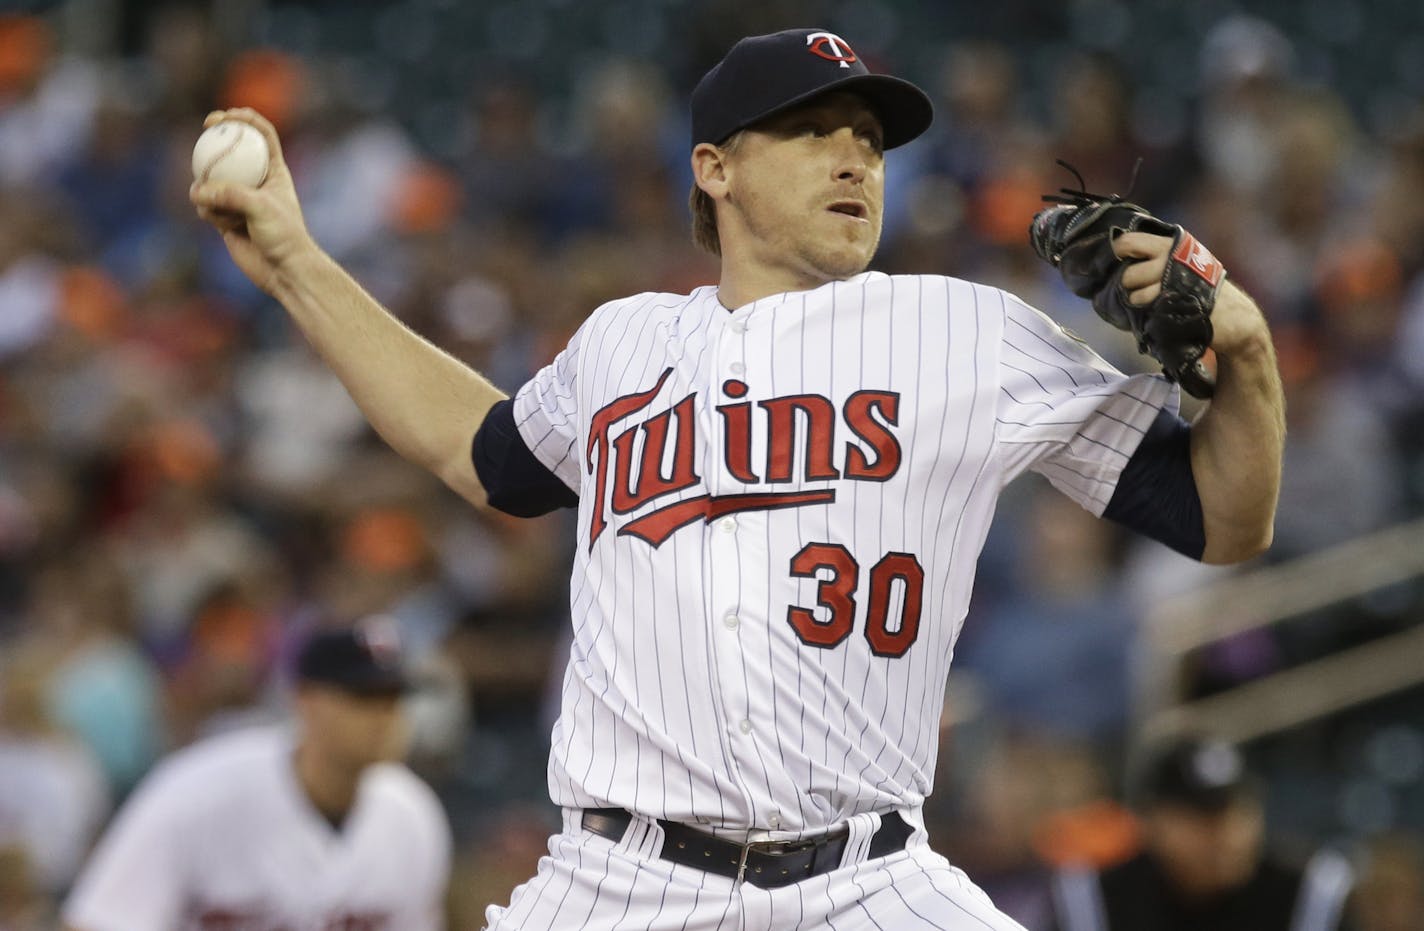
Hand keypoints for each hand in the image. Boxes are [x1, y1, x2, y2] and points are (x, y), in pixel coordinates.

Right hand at [189, 108, 316, 294]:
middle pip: (232, 150)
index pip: (261, 135)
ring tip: (223, 209)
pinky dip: (209, 212)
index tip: (226, 116)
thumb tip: (197, 190)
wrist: (283, 270)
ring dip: (210, 190)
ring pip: (212, 181)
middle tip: (205, 128)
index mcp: (274, 171)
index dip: (244, 119)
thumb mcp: (260, 208)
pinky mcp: (226, 217)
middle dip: (216, 137)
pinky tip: (223, 226)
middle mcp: (256, 181)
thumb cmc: (283, 236)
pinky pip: (206, 206)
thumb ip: (229, 195)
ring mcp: (239, 199)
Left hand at [1113, 231, 1268, 358]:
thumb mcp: (1184, 262)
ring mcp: (1175, 283)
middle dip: (1128, 286)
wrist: (1235, 316)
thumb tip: (1117, 260)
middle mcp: (1173, 259)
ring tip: (1152, 304)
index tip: (1115, 262)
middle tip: (1139, 290)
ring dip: (1137, 304)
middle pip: (1128, 273)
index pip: (1130, 242)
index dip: (1117, 252)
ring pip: (1135, 296)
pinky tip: (1161, 313)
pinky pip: (1147, 312)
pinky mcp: (1176, 305)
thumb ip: (1155, 257)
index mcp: (1172, 244)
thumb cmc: (1203, 288)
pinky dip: (1148, 316)